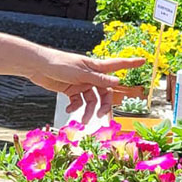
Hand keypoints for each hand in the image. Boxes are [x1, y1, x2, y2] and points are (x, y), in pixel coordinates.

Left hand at [25, 51, 143, 121]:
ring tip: (83, 120)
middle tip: (102, 117)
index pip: (117, 65)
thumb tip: (117, 82)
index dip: (130, 63)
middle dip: (104, 105)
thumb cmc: (58, 64)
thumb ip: (98, 79)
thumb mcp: (80, 73)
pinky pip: (78, 101)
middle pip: (104, 92)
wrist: (37, 66)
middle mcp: (90, 75)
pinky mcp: (71, 89)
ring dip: (88, 111)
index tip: (144, 61)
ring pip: (91, 100)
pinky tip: (69, 109)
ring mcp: (81, 83)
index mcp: (95, 67)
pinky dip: (75, 107)